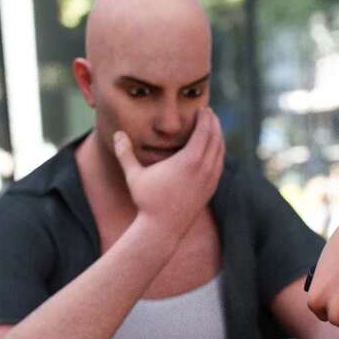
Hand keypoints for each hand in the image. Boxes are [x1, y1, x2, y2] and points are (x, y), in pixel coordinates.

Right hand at [113, 107, 223, 239]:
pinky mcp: (210, 190)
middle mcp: (203, 169)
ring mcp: (210, 181)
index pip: (204, 132)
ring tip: (213, 127)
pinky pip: (219, 165)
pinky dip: (219, 152)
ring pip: (220, 152)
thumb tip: (117, 133)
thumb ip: (125, 153)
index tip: (203, 108)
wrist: (162, 229)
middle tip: (210, 113)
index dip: (205, 118)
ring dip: (219, 137)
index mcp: (189, 161)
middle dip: (214, 124)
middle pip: (216, 139)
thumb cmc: (147, 201)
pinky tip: (214, 149)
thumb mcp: (134, 175)